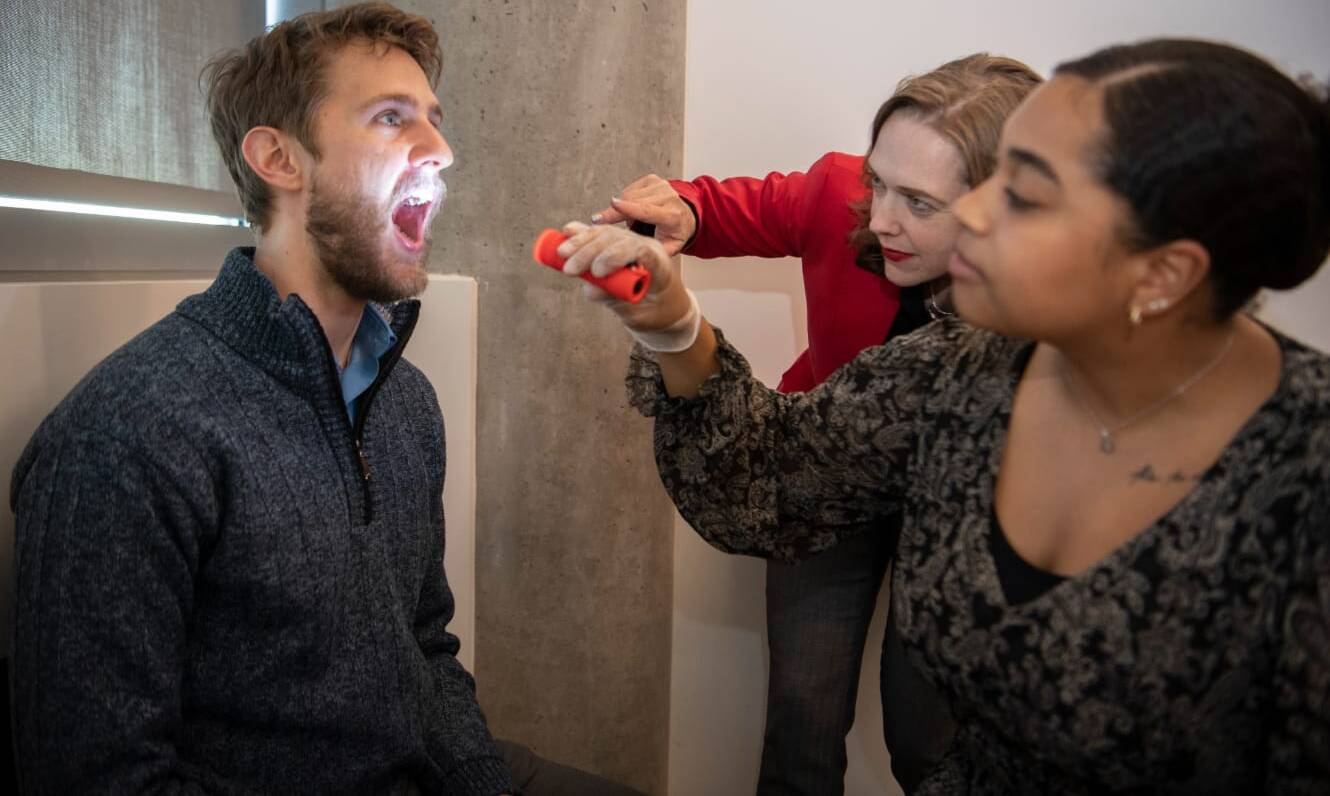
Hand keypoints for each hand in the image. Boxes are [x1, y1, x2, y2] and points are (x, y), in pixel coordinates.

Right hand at [557, 221, 691, 332]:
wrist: (666, 306)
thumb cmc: (656, 311)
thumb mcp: (638, 313)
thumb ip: (616, 300)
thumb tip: (589, 289)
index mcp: (659, 263)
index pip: (638, 249)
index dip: (615, 256)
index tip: (597, 273)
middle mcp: (646, 246)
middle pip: (616, 239)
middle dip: (590, 252)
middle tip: (569, 271)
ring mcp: (633, 242)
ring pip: (606, 233)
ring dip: (581, 242)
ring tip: (561, 254)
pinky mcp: (619, 243)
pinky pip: (600, 234)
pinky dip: (583, 234)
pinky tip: (567, 232)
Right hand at [590, 174, 696, 255]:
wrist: (686, 216)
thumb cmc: (675, 234)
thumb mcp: (669, 249)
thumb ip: (652, 255)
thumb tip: (634, 266)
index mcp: (672, 216)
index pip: (647, 211)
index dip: (628, 209)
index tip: (613, 204)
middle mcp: (669, 197)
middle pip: (633, 201)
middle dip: (615, 212)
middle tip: (602, 221)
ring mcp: (661, 185)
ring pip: (628, 195)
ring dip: (624, 208)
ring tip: (634, 220)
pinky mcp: (652, 179)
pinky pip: (630, 190)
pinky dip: (627, 200)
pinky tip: (635, 207)